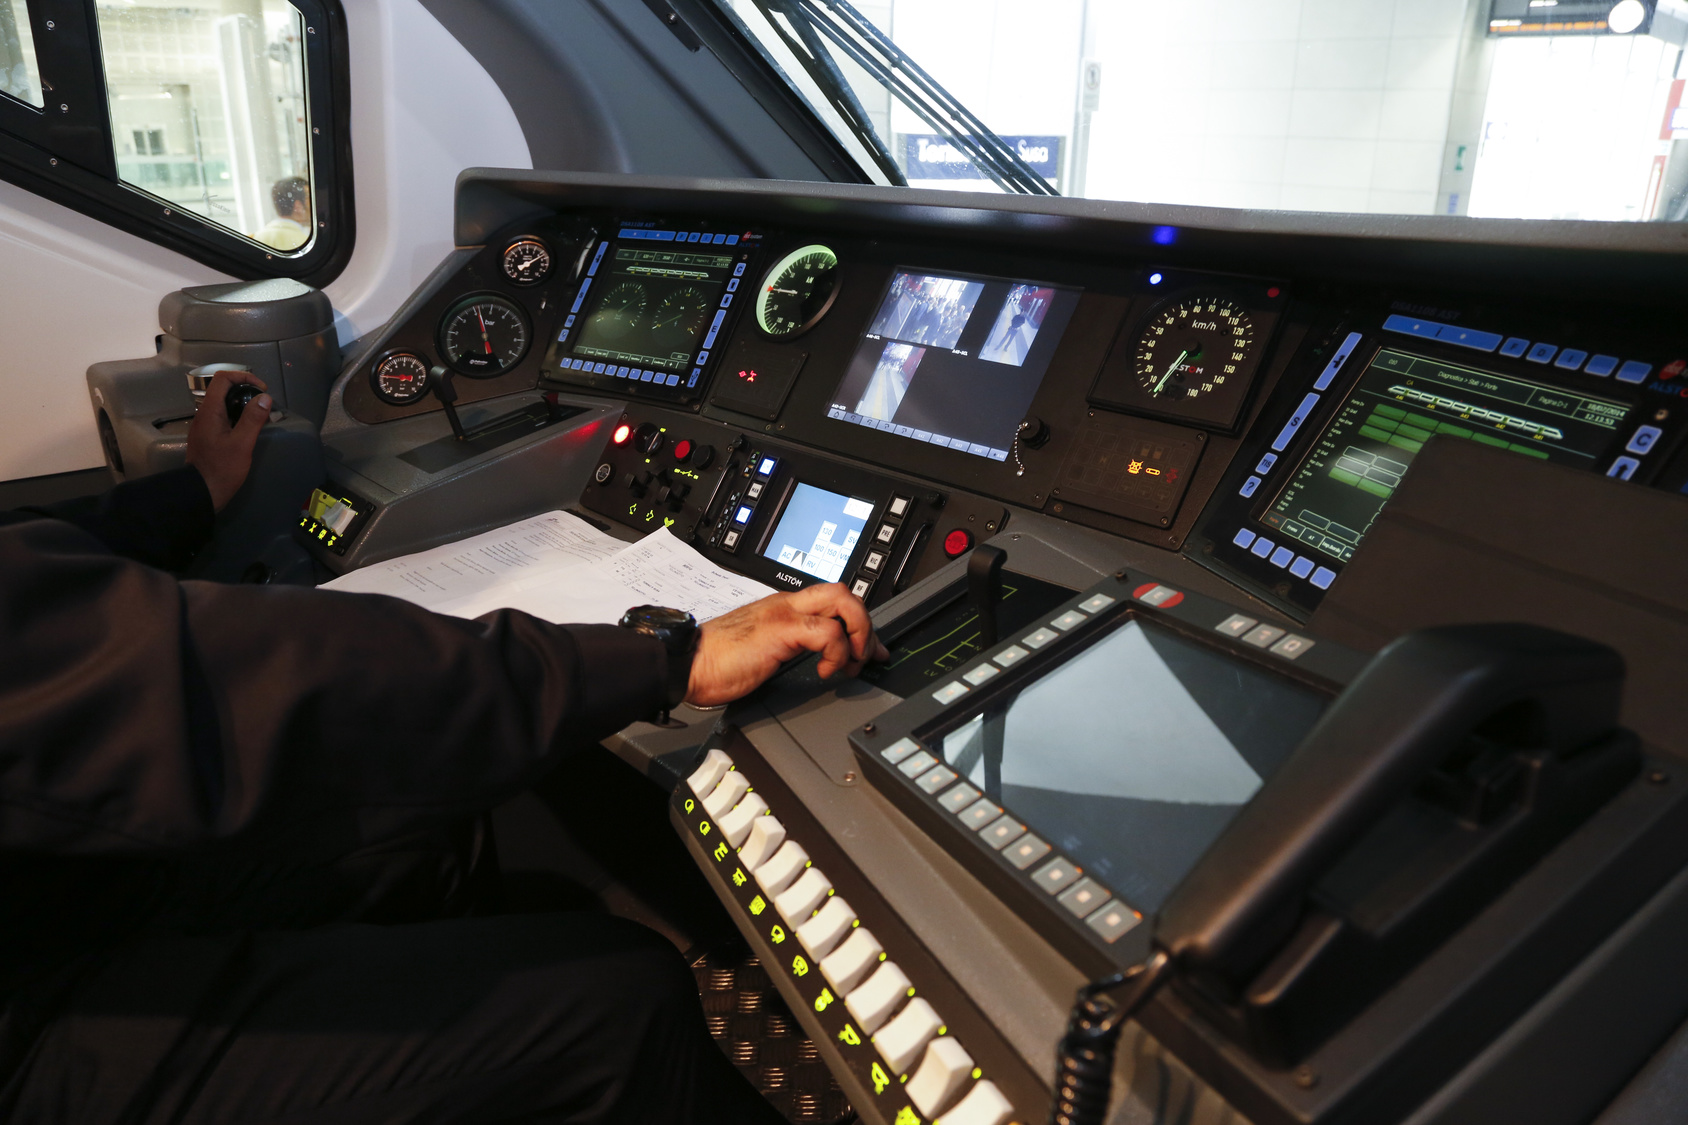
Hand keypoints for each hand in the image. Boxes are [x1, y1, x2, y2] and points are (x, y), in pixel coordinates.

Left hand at [185, 369, 270, 510]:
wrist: (202, 492)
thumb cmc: (222, 468)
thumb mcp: (242, 443)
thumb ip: (253, 418)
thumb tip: (265, 397)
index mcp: (210, 411)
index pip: (223, 379)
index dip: (243, 377)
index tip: (261, 389)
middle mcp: (204, 413)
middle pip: (223, 388)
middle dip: (245, 389)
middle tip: (263, 402)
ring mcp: (205, 424)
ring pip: (223, 402)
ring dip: (242, 402)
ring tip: (259, 415)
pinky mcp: (208, 434)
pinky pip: (222, 415)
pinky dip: (237, 414)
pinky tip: (248, 428)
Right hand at [686, 583, 889, 706]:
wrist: (686, 663)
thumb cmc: (716, 661)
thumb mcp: (763, 650)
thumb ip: (788, 646)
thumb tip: (813, 659)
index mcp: (783, 608)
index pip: (832, 601)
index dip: (859, 624)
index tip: (869, 650)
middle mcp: (787, 604)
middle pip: (843, 592)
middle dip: (866, 624)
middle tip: (867, 656)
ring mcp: (784, 614)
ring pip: (843, 602)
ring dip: (859, 636)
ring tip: (851, 663)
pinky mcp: (781, 629)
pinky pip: (828, 632)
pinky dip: (837, 653)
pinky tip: (825, 671)